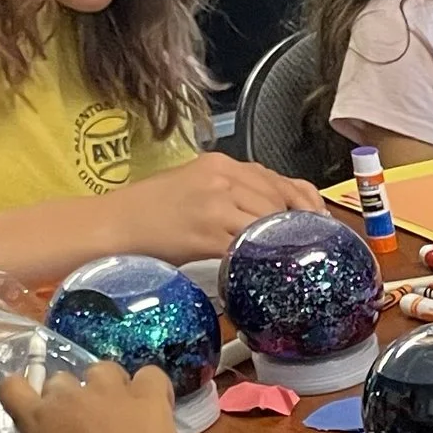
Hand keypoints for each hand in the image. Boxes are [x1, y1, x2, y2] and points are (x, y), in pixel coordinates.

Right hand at [0, 357, 198, 432]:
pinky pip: (149, 375)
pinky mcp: (148, 396)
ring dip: (107, 385)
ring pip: (103, 369)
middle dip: (70, 398)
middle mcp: (71, 396)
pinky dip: (150, 386)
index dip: (22, 392)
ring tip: (120, 410)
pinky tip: (153, 404)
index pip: (13, 387)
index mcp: (39, 419)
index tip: (35, 404)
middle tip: (85, 424)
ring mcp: (111, 392)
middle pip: (62, 380)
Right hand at [111, 153, 325, 263]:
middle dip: (297, 227)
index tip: (319, 225)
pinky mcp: (206, 232)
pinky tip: (261, 269)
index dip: (307, 205)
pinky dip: (258, 259)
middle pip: (280, 202)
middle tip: (307, 249)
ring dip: (279, 244)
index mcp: (222, 163)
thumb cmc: (152, 211)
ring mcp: (215, 203)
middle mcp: (222, 177)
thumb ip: (236, 192)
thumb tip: (277, 213)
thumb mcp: (197, 186)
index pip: (280, 181)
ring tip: (284, 260)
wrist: (113, 224)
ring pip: (268, 223)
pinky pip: (246, 247)